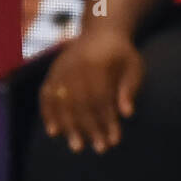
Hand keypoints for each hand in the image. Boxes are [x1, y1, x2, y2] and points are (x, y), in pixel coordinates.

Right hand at [39, 29, 143, 154]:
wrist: (101, 30)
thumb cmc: (122, 54)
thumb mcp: (134, 66)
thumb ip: (130, 88)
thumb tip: (127, 114)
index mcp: (97, 62)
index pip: (101, 97)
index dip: (108, 121)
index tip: (115, 141)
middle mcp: (76, 64)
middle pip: (81, 102)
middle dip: (90, 128)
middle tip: (100, 150)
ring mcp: (61, 68)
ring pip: (62, 101)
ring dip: (69, 127)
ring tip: (77, 147)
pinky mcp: (53, 71)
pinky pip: (46, 94)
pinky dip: (48, 113)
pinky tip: (53, 132)